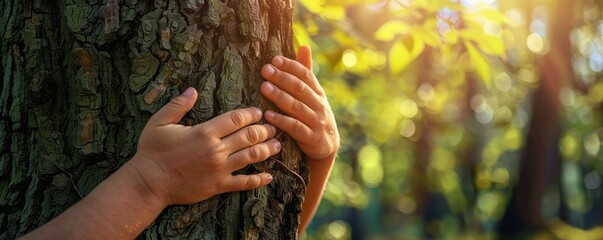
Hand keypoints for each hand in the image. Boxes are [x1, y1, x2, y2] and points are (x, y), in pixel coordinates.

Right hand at [131, 88, 279, 205]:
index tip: (259, 112)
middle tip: (273, 126)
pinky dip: (259, 180)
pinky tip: (269, 176)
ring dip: (267, 150)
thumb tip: (192, 90)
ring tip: (277, 145)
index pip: (236, 119)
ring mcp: (219, 170)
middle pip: (249, 136)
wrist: (148, 183)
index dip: (251, 114)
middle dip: (264, 130)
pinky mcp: (218, 186)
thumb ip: (178, 105)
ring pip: (251, 157)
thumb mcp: (159, 122)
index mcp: (204, 132)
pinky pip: (244, 183)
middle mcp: (216, 150)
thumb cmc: (152, 151)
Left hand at [260, 46, 339, 161]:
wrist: (327, 146)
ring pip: (297, 107)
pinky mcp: (311, 138)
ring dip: (280, 97)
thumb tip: (304, 46)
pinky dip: (281, 121)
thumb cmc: (314, 115)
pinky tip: (268, 115)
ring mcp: (316, 122)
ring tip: (264, 88)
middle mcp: (319, 105)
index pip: (306, 75)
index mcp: (318, 92)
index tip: (275, 59)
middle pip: (300, 89)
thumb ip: (306, 72)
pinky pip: (295, 128)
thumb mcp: (314, 94)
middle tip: (266, 70)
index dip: (291, 66)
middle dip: (282, 78)